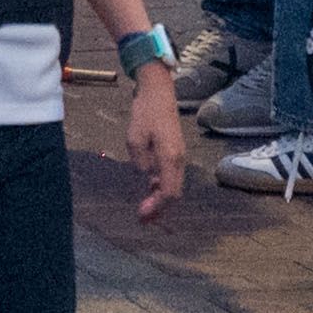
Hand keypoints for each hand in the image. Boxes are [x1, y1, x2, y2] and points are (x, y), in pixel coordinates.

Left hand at [124, 61, 187, 211]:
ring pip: (173, 185)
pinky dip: (161, 186)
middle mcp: (178, 160)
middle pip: (173, 192)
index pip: (168, 192)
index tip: (142, 215)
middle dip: (160, 209)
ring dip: (160, 199)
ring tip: (145, 209)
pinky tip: (149, 189)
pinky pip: (170, 175)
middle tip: (143, 219)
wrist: (159, 92)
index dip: (156, 206)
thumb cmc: (145, 112)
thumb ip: (140, 161)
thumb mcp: (134, 138)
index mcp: (170, 158)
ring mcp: (178, 156)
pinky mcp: (174, 152)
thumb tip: (145, 175)